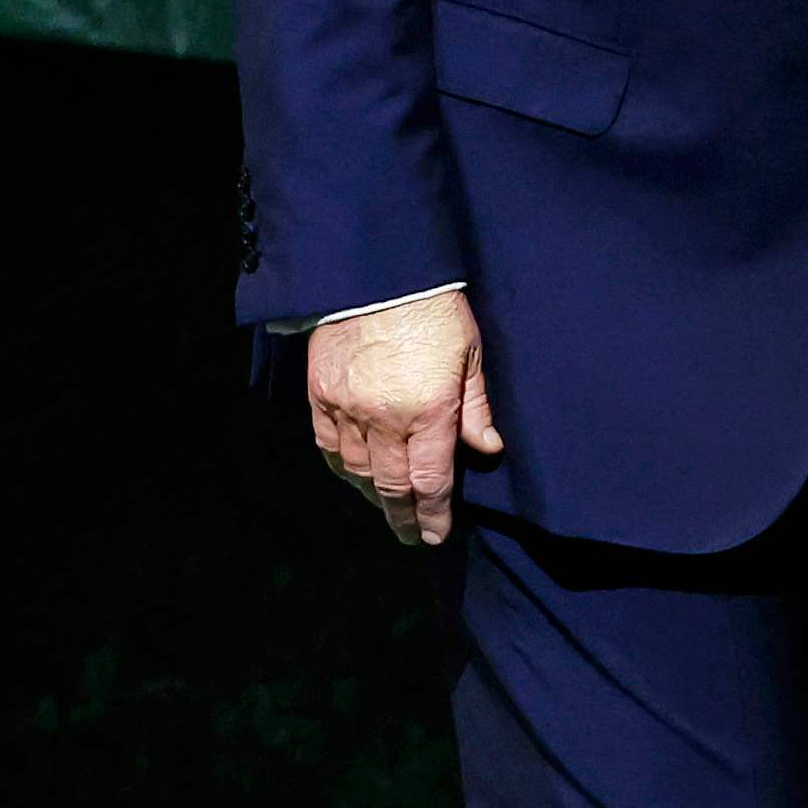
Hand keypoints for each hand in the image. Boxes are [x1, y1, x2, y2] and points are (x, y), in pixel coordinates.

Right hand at [306, 286, 502, 547]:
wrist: (378, 271)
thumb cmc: (434, 309)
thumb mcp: (470, 354)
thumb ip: (476, 408)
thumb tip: (487, 451)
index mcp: (428, 411)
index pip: (430, 481)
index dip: (434, 514)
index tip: (437, 535)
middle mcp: (385, 419)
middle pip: (392, 486)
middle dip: (405, 517)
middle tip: (413, 537)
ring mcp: (348, 409)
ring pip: (358, 472)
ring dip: (374, 496)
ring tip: (388, 509)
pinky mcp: (321, 395)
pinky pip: (328, 446)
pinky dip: (342, 468)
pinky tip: (355, 477)